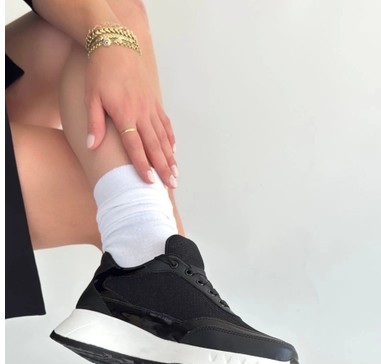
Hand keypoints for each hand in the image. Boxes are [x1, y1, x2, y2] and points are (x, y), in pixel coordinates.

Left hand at [85, 46, 177, 187]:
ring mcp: (150, 108)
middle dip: (164, 168)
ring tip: (176, 175)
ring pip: (162, 138)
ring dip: (170, 158)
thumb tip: (92, 147)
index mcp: (125, 114)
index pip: (135, 146)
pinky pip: (165, 124)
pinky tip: (173, 152)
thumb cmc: (100, 74)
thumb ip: (94, 124)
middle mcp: (141, 113)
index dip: (142, 165)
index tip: (149, 181)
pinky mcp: (154, 103)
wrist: (115, 47)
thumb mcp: (91, 98)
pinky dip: (170, 139)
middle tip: (171, 185)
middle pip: (154, 146)